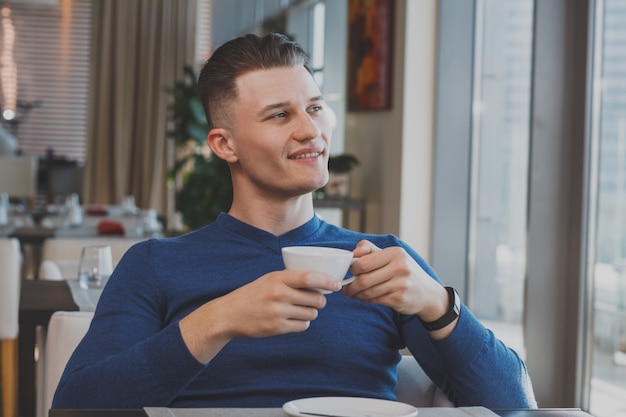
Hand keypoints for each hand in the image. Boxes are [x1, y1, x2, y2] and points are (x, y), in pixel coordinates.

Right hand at [180, 270, 341, 362]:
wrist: (230, 314)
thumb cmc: (253, 294)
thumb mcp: (269, 279)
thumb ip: (291, 278)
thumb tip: (320, 279)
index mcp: (278, 278)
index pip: (309, 277)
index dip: (327, 281)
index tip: (337, 284)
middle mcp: (279, 294)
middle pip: (315, 298)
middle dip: (320, 300)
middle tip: (316, 300)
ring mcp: (278, 312)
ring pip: (311, 314)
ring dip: (311, 312)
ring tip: (301, 309)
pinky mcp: (277, 328)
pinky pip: (303, 326)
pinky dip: (303, 323)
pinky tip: (294, 319)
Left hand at [343, 240, 449, 319]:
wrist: (427, 293)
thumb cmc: (405, 271)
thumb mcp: (392, 255)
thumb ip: (370, 250)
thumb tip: (354, 253)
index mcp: (395, 253)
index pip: (364, 262)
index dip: (352, 269)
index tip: (349, 272)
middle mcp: (400, 268)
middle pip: (364, 279)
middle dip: (351, 285)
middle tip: (346, 288)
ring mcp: (401, 285)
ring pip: (368, 292)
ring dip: (356, 294)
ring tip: (352, 294)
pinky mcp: (399, 300)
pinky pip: (375, 300)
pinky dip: (366, 300)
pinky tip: (364, 298)